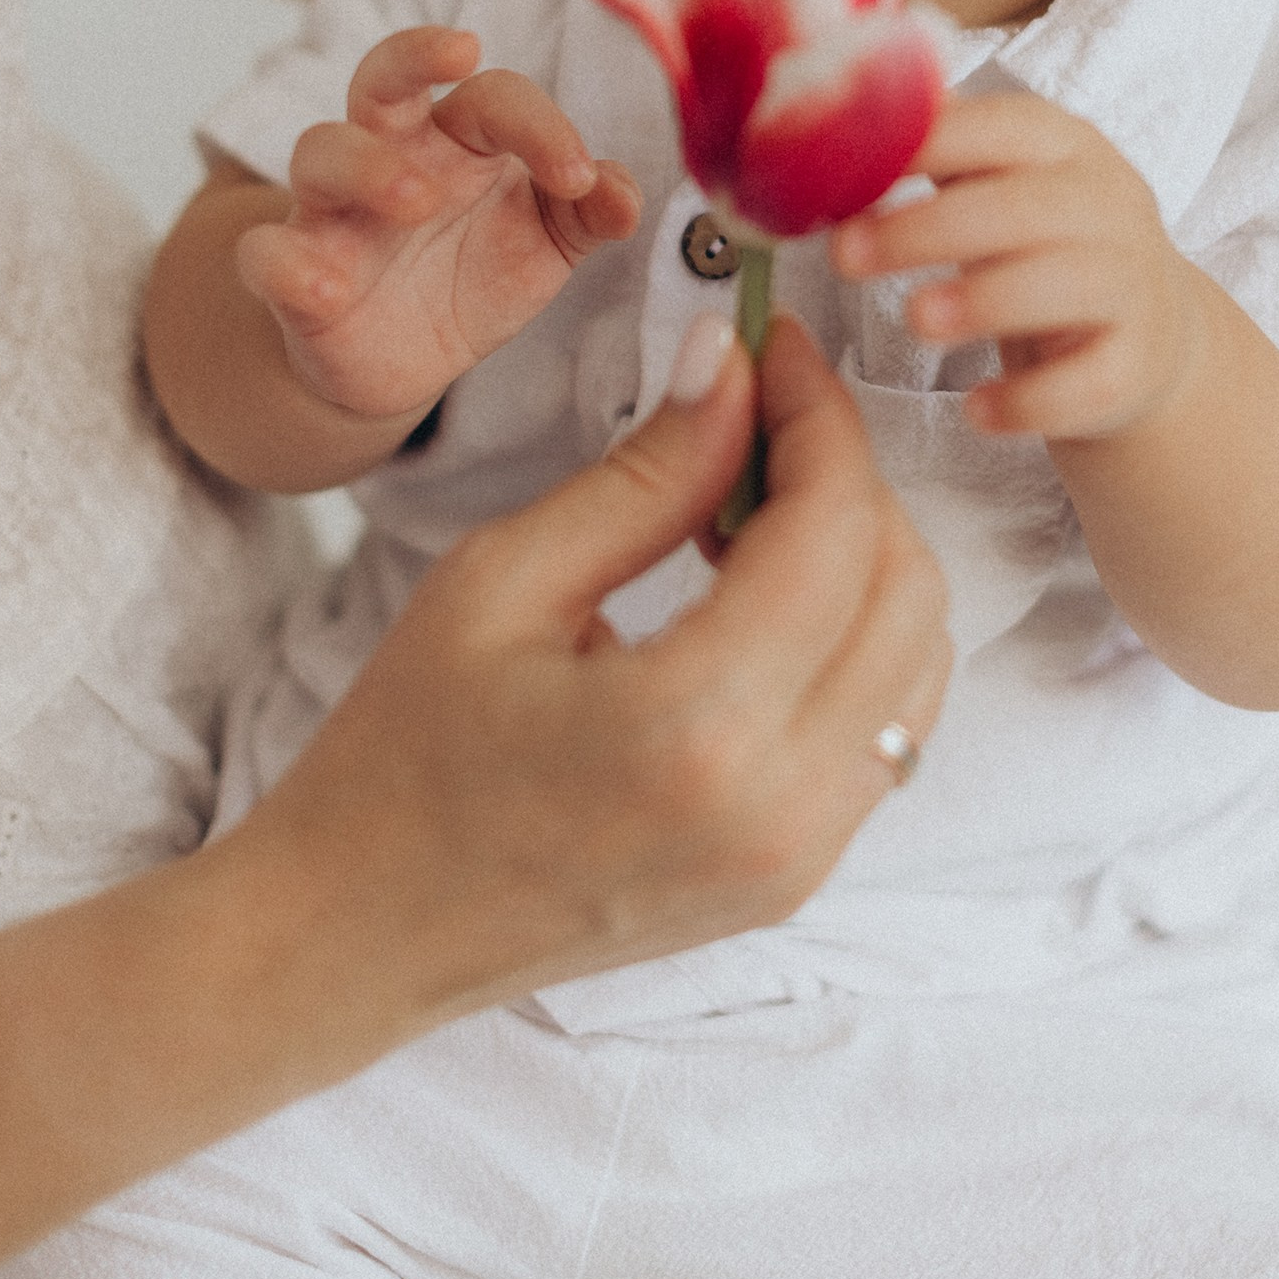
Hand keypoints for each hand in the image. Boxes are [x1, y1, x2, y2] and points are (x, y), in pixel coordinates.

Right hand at [234, 314, 952, 1033]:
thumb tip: (734, 361)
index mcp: (696, 729)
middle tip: (755, 417)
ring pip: (919, 655)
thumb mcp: (503, 580)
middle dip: (846, 474)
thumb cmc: (402, 756)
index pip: (835, 525)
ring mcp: (800, 856)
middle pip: (905, 583)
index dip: (819, 411)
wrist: (359, 933)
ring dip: (864, 554)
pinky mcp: (798, 877)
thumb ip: (646, 472)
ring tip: (748, 511)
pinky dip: (858, 635)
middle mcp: (778, 806)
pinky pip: (888, 724)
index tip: (776, 345)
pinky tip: (761, 598)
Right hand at [235, 26, 641, 420]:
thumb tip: (623, 192)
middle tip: (463, 52)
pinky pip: (265, 251)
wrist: (404, 365)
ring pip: (320, 151)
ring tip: (416, 201)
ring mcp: (333, 210)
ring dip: (366, 165)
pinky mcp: (291, 271)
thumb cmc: (475, 275)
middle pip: (384, 76)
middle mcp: (390, 156)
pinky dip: (288, 262)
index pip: (492, 98)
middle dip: (416, 53)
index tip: (578, 177)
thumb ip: (589, 212)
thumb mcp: (547, 246)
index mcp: (458, 140)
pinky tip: (329, 289)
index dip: (539, 125)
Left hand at [832, 91, 1199, 444]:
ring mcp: (1131, 285)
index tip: (845, 170)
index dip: (924, 144)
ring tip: (915, 319)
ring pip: (1061, 287)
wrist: (1150, 329)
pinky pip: (1086, 384)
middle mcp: (1108, 205)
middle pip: (1021, 209)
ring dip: (982, 301)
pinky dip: (1029, 400)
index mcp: (1065, 146)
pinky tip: (976, 412)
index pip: (998, 127)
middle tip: (846, 255)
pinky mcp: (1138, 364)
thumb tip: (825, 137)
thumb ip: (933, 159)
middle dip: (926, 229)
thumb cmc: (1042, 246)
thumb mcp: (1001, 187)